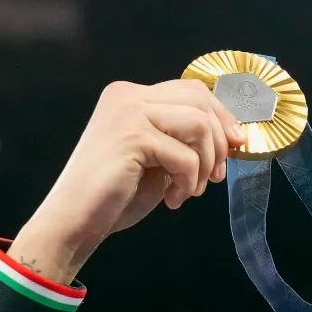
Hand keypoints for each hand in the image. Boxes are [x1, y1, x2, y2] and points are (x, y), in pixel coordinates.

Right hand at [7, 79, 244, 283]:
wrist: (75, 220)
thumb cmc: (116, 193)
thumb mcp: (159, 157)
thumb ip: (184, 139)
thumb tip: (233, 136)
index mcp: (132, 95)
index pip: (193, 90)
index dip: (222, 117)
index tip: (236, 146)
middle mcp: (128, 95)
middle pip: (200, 100)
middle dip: (220, 140)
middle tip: (216, 176)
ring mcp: (128, 112)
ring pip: (199, 125)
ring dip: (206, 164)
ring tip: (192, 190)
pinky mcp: (131, 136)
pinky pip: (185, 157)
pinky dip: (188, 182)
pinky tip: (172, 200)